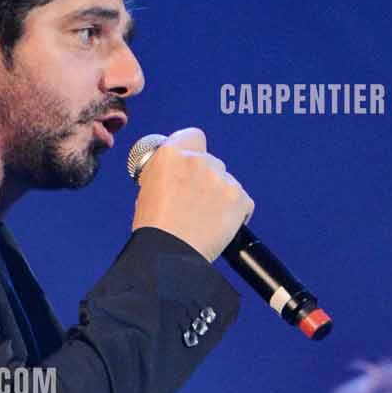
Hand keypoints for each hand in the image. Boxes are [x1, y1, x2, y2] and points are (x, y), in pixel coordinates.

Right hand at [132, 126, 252, 261]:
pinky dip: (236, 213)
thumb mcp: (148, 189)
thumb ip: (165, 172)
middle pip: (211, 162)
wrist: (169, 257)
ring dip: (221, 196)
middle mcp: (197, 161)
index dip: (192, 151)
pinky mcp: (239, 198)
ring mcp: (220, 179)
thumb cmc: (155, 230)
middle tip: (195, 204)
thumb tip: (174, 173)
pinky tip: (220, 226)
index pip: (193, 136)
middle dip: (207, 180)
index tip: (191, 166)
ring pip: (227, 182)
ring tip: (205, 219)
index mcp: (170, 155)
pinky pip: (243, 201)